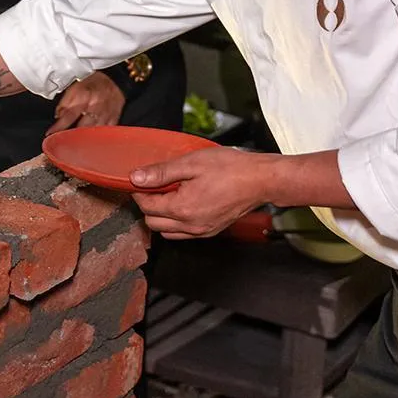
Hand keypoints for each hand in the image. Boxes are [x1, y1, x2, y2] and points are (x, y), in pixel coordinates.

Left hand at [48, 71, 126, 134]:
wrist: (115, 78)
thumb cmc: (93, 82)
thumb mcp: (75, 87)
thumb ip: (65, 102)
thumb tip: (58, 116)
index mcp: (84, 96)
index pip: (69, 115)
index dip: (59, 126)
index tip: (51, 134)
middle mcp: (96, 105)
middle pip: (82, 127)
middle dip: (72, 136)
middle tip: (64, 141)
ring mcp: (106, 113)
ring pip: (94, 132)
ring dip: (84, 138)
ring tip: (77, 143)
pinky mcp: (114, 117)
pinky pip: (106, 131)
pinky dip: (98, 137)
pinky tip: (92, 140)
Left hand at [129, 148, 268, 239]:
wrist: (260, 180)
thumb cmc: (231, 169)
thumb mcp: (191, 163)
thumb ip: (161, 172)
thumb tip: (137, 178)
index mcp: (182, 209)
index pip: (147, 206)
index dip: (139, 191)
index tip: (141, 179)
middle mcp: (190, 226)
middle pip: (153, 222)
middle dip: (148, 205)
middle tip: (154, 185)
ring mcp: (201, 231)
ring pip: (167, 231)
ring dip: (161, 215)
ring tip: (169, 194)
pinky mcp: (211, 231)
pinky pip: (183, 233)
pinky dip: (176, 222)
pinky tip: (184, 203)